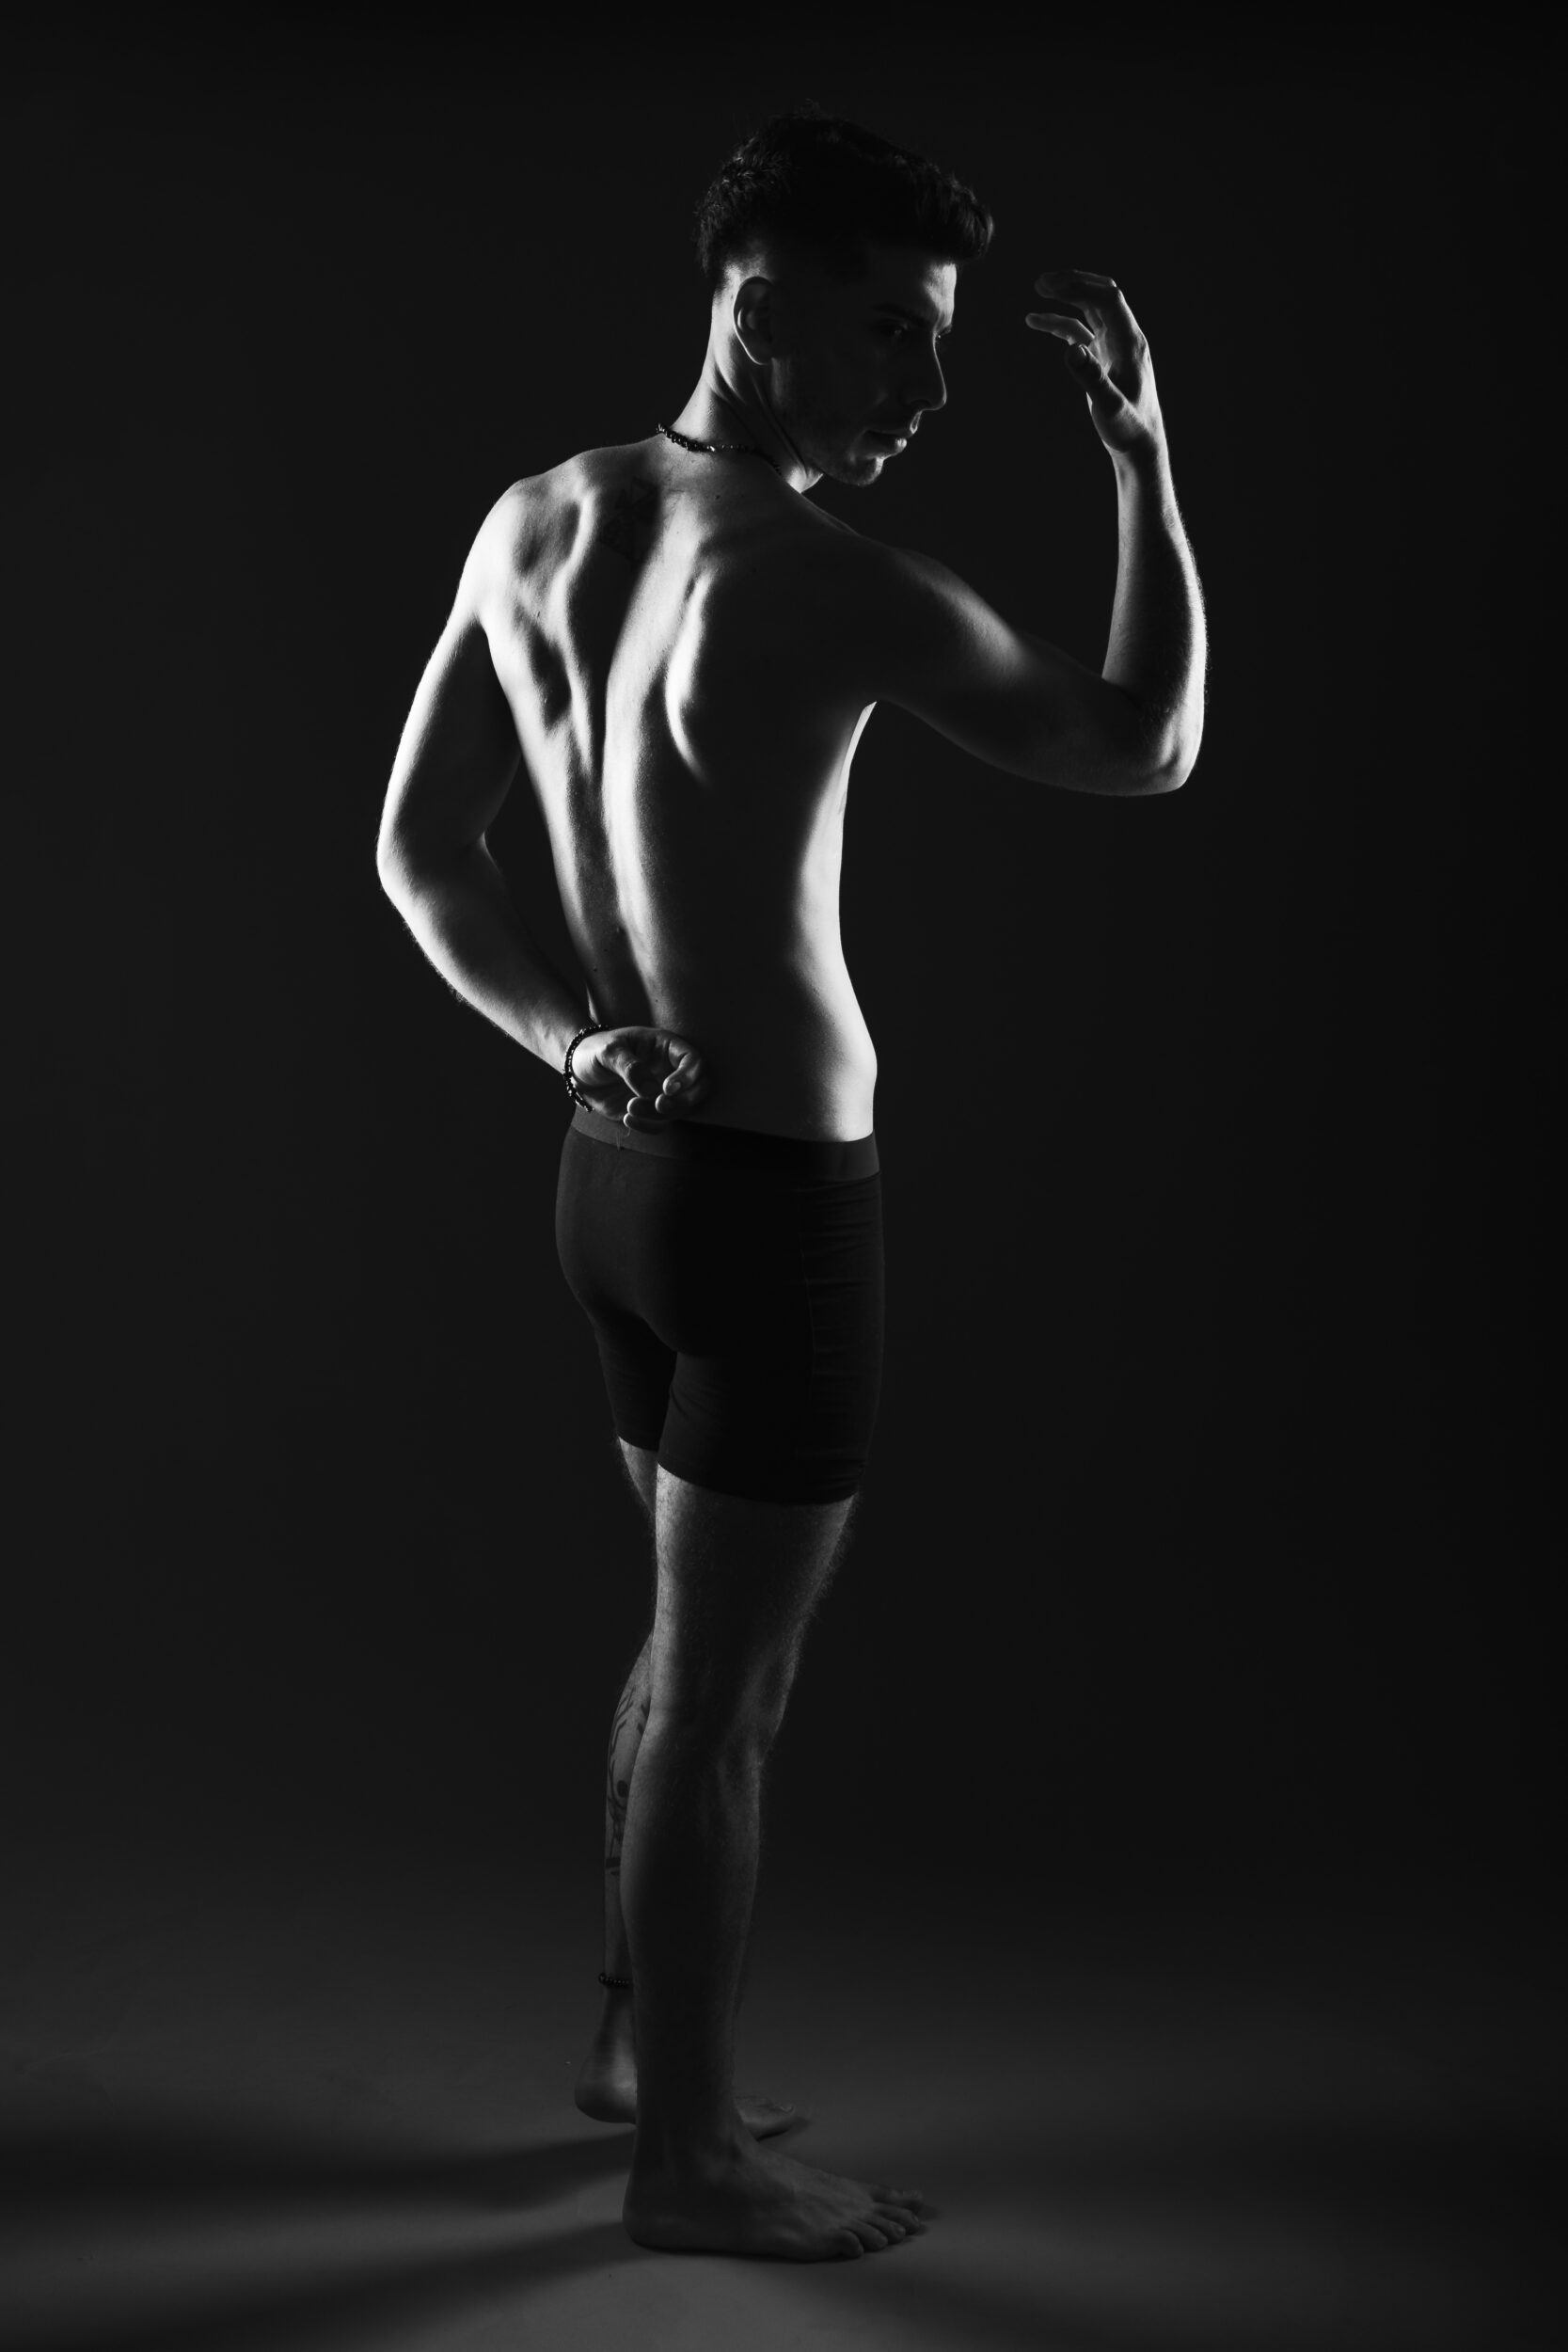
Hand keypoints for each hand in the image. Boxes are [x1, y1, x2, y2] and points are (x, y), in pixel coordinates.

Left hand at [570, 1025, 712, 1130]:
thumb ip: (629, 1065)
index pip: (694, 1061)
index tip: (666, 1088)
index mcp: (666, 1047)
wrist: (579, 1070)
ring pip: (681, 1109)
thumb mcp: (608, 1050)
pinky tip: (627, 1119)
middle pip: (700, 1088)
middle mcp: (671, 1070)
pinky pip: (662, 1124)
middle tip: (660, 1105)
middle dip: (685, 1101)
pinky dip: (649, 1127)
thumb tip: (651, 1089)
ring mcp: (663, 1092)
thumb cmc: (596, 1050)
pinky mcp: (651, 1111)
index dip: (688, 1076)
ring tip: (630, 1108)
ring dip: (660, 1115)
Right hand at [1025, 269, 1163, 457]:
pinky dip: (1057, 322)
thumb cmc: (1129, 427)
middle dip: (1073, 283)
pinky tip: (1034, 320)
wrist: (1139, 443)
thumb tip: (1071, 349)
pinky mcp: (1099, 356)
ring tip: (1038, 287)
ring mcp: (1111, 345)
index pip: (1108, 299)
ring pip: (1089, 307)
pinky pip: (1078, 330)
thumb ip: (1092, 378)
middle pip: (1100, 294)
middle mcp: (1123, 337)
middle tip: (1042, 281)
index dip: (1081, 289)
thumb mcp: (1111, 406)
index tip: (1051, 289)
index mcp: (1130, 342)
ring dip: (1066, 294)